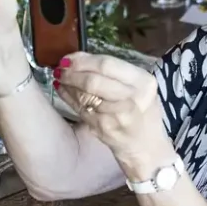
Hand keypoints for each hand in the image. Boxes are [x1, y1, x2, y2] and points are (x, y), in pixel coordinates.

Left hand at [52, 51, 172, 171]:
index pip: (107, 65)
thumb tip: (79, 59)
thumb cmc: (142, 113)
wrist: (146, 147)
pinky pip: (80, 109)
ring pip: (84, 95)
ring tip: (60, 77)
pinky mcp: (103, 128)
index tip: (69, 58)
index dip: (83, 60)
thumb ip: (115, 73)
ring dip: (67, 84)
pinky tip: (62, 90)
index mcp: (143, 82)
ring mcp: (116, 115)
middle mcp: (132, 98)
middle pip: (93, 81)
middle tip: (60, 68)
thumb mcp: (140, 88)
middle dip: (72, 73)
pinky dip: (68, 97)